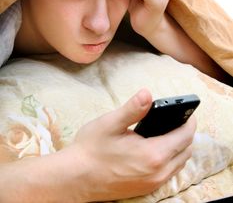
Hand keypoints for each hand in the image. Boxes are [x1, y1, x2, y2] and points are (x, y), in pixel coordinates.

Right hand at [60, 88, 195, 201]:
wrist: (75, 178)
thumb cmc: (91, 149)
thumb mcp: (110, 123)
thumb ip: (133, 108)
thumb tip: (147, 94)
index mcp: (152, 154)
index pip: (185, 136)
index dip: (189, 121)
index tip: (187, 110)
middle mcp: (158, 172)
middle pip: (186, 150)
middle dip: (185, 133)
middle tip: (175, 118)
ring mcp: (153, 183)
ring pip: (179, 163)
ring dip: (179, 147)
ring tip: (166, 131)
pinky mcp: (146, 189)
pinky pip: (169, 173)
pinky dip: (170, 159)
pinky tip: (155, 148)